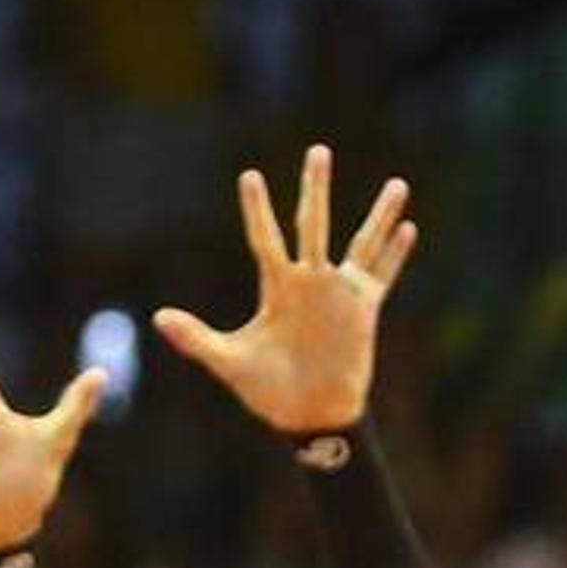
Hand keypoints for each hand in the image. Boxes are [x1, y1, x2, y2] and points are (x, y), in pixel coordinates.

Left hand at [153, 145, 417, 436]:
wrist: (309, 417)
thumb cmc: (269, 391)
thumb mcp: (229, 362)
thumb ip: (196, 338)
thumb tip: (158, 317)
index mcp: (277, 287)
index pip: (265, 239)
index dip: (257, 210)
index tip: (250, 177)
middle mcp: (309, 281)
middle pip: (314, 224)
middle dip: (316, 189)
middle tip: (319, 151)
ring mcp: (339, 293)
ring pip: (360, 243)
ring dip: (379, 215)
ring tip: (399, 184)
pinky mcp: (364, 310)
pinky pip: (382, 275)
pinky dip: (395, 254)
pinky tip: (408, 228)